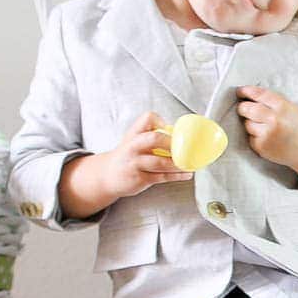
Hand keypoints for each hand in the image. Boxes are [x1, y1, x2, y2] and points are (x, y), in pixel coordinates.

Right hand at [58, 112, 190, 218]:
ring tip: (191, 164)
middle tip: (186, 148)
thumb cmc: (128, 156)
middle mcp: (133, 146)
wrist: (107, 175)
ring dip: (178, 164)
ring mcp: (135, 163)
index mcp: (134, 134)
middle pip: (153, 139)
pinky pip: (161, 177)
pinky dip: (176, 176)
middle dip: (171, 143)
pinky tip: (186, 174)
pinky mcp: (139, 178)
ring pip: (160, 162)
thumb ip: (152, 137)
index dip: (160, 121)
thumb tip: (182, 138)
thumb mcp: (134, 141)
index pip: (147, 119)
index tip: (170, 128)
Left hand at [234, 86, 297, 167]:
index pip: (257, 94)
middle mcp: (273, 119)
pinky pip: (250, 137)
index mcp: (282, 106)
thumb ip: (272, 102)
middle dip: (244, 107)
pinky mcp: (261, 147)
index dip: (246, 91)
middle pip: (247, 108)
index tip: (240, 91)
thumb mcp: (292, 108)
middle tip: (245, 108)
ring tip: (265, 127)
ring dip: (251, 123)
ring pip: (247, 123)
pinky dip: (255, 136)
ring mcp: (266, 134)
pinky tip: (268, 138)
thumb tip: (250, 97)